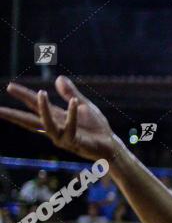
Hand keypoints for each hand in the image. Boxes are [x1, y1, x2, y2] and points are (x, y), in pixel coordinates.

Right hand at [0, 76, 120, 161]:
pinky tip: (73, 102)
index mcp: (56, 119)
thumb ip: (70, 93)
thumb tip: (58, 78)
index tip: (10, 86)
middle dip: (13, 115)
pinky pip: (71, 128)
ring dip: (43, 109)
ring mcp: (63, 137)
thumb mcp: (83, 106)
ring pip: (47, 124)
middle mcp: (56, 128)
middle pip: (30, 121)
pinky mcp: (75, 142)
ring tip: (40, 93)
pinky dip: (72, 115)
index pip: (35, 106)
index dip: (23, 96)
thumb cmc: (96, 128)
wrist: (110, 145)